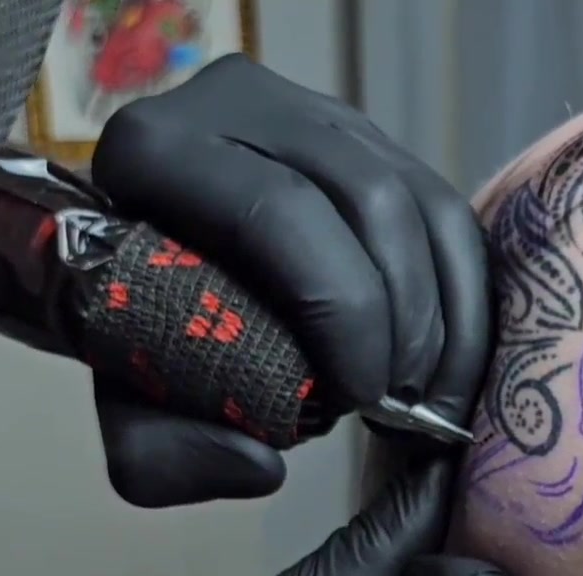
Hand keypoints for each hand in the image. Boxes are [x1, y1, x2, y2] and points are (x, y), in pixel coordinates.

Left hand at [89, 54, 491, 507]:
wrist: (136, 269)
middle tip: (401, 403)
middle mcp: (238, 102)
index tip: (360, 398)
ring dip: (446, 310)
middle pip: (368, 197)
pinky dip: (465, 293)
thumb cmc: (131, 337)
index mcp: (156, 149)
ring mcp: (313, 112)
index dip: (344, 309)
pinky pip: (445, 207)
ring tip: (429, 392)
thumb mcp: (118, 414)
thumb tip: (261, 466)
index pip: (280, 211)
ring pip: (420, 199)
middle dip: (406, 315)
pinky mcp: (368, 137)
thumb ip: (161, 457)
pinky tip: (451, 361)